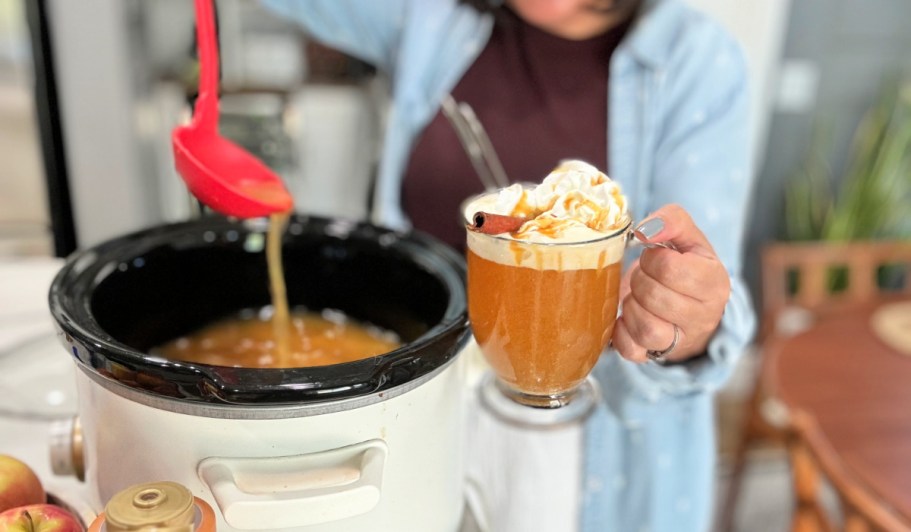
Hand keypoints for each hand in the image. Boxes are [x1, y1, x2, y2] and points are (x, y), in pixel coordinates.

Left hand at [611, 204, 730, 363]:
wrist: (693, 307)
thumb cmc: (687, 266)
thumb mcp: (688, 237)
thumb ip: (672, 220)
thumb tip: (645, 229)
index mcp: (714, 282)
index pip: (669, 268)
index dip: (652, 258)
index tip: (655, 257)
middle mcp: (704, 316)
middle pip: (653, 295)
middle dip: (640, 280)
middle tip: (644, 276)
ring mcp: (682, 340)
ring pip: (645, 327)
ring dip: (631, 305)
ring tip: (637, 296)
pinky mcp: (656, 355)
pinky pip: (631, 350)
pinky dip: (621, 332)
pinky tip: (627, 318)